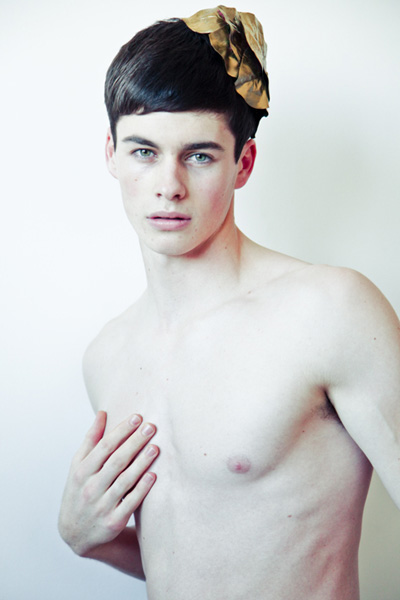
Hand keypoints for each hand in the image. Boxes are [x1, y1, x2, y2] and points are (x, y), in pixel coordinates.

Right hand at [58, 411, 157, 556]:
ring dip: (141, 463)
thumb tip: (103, 413)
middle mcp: (90, 487)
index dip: (121, 431)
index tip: (137, 417)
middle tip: (151, 427)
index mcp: (82, 471)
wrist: (75, 533)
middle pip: (116, 461)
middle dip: (134, 442)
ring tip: (155, 448)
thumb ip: (91, 440)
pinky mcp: (114, 522)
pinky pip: (130, 503)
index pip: (104, 446)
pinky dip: (141, 489)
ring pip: (125, 481)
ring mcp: (102, 505)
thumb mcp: (78, 466)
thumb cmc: (80, 490)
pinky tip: (153, 475)